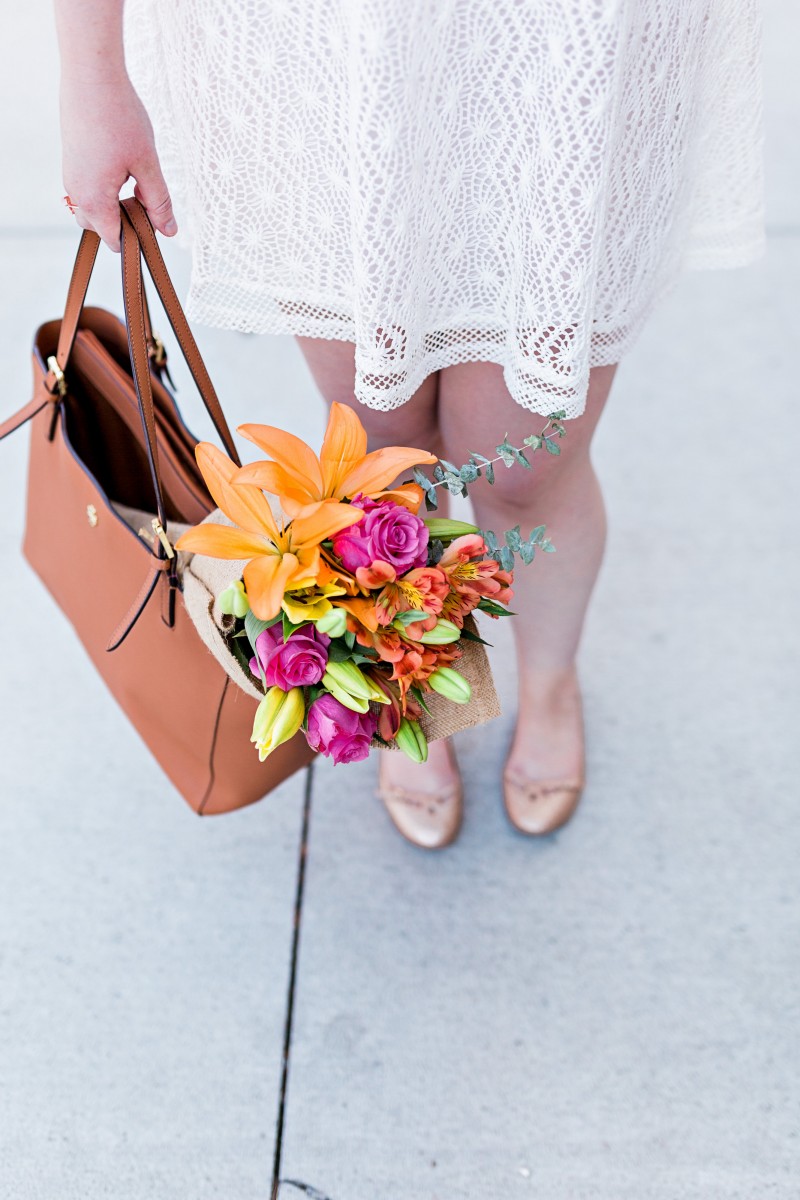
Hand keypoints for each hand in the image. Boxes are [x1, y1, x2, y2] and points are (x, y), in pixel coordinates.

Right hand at [60, 72, 176, 251]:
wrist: (91, 76)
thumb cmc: (119, 117)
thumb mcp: (148, 164)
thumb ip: (159, 201)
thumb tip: (169, 231)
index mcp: (94, 200)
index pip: (115, 240)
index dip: (137, 237)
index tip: (154, 221)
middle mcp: (76, 193)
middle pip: (100, 228)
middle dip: (124, 222)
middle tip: (146, 197)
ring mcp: (71, 176)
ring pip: (93, 209)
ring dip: (115, 204)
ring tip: (134, 178)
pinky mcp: (71, 161)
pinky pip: (88, 189)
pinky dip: (106, 188)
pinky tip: (121, 164)